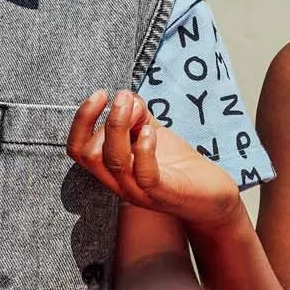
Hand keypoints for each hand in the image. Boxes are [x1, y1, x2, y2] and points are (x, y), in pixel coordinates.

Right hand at [69, 89, 244, 230]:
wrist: (212, 195)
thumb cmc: (178, 164)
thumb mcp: (152, 133)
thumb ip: (137, 115)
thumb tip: (125, 97)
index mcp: (111, 169)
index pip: (77, 150)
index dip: (81, 120)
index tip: (100, 94)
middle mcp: (119, 184)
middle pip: (90, 155)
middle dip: (106, 119)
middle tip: (124, 97)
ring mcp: (140, 192)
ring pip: (114, 162)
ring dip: (119, 126)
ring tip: (133, 105)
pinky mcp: (164, 195)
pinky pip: (145, 175)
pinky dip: (144, 149)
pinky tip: (151, 132)